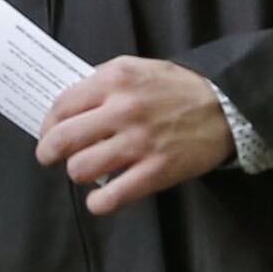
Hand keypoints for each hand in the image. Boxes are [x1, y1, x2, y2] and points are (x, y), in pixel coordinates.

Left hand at [39, 58, 232, 215]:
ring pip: (80, 169)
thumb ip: (102, 82)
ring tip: (88, 172)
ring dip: (78, 174)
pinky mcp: (156, 171)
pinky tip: (101, 198)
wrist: (226, 107)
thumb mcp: (137, 68)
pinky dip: (99, 203)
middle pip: (61, 140)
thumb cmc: (177, 88)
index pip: (60, 107)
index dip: (47, 125)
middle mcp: (123, 109)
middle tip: (52, 158)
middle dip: (49, 153)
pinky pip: (110, 197)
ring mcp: (139, 143)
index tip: (49, 135)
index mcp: (114, 80)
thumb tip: (67, 108)